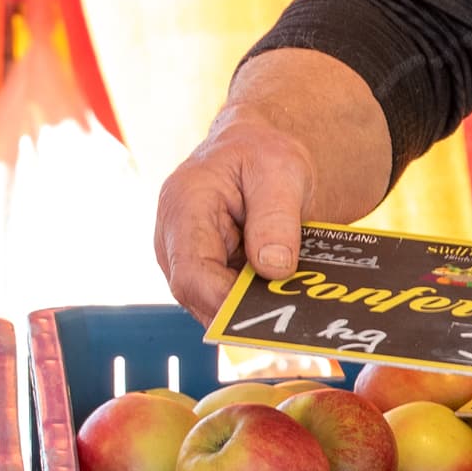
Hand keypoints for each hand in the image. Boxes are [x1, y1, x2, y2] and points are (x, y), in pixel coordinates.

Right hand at [152, 50, 393, 319]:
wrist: (254, 152)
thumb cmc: (261, 153)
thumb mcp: (280, 169)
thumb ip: (276, 217)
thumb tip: (274, 269)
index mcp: (184, 208)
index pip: (192, 275)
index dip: (226, 303)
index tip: (270, 312)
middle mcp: (174, 242)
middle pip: (201, 298)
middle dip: (246, 313)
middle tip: (295, 318)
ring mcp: (187, 262)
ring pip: (215, 306)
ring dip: (256, 312)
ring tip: (297, 308)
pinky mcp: (206, 274)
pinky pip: (228, 302)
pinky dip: (259, 304)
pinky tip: (289, 302)